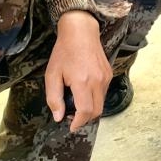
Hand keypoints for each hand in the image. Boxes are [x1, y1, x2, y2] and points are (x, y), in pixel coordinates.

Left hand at [45, 10, 110, 131]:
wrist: (81, 32)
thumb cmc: (64, 52)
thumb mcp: (52, 75)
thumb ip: (54, 98)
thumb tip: (59, 117)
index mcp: (82, 82)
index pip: (86, 111)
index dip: (78, 123)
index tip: (70, 127)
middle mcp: (98, 81)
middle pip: (96, 111)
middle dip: (85, 119)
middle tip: (72, 117)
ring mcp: (106, 77)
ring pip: (101, 103)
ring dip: (90, 109)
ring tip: (76, 103)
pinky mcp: (109, 74)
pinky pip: (103, 93)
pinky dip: (94, 98)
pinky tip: (83, 91)